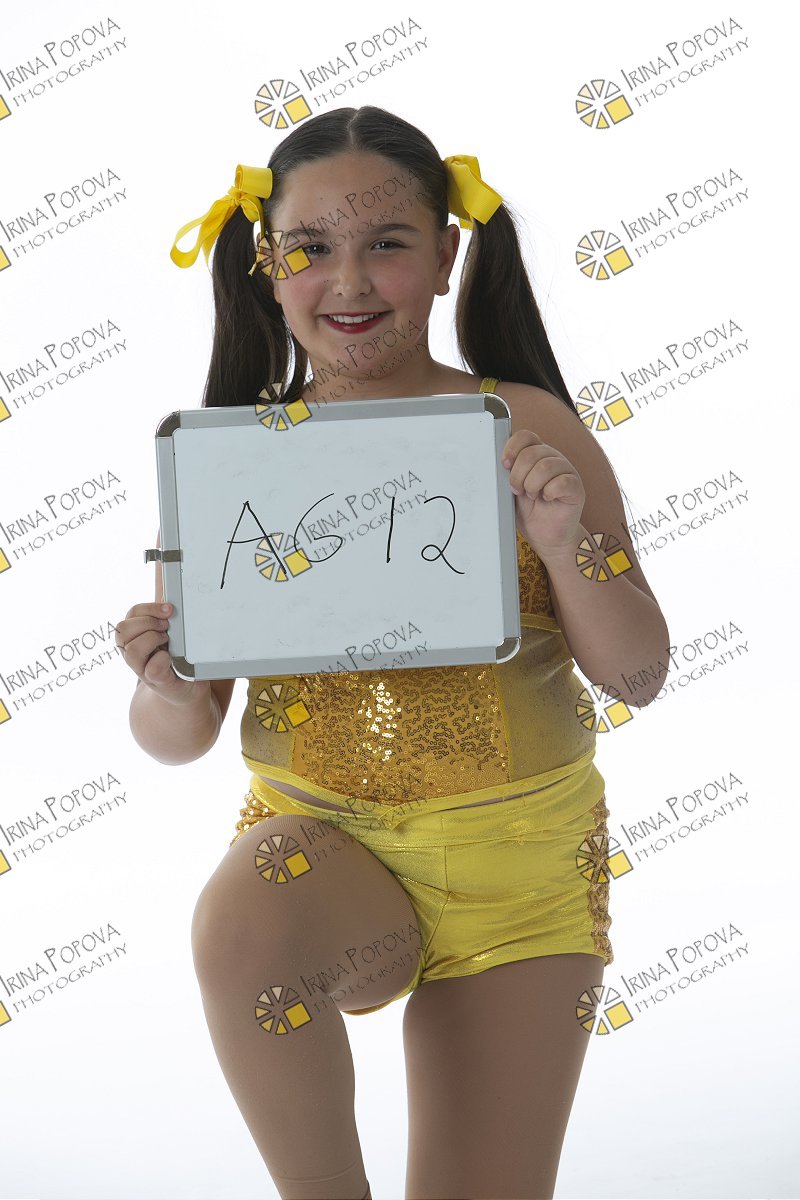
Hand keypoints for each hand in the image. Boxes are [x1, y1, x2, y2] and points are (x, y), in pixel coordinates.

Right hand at [115, 602, 209, 706]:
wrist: (189, 690)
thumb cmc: (180, 660)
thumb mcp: (174, 636)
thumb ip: (167, 620)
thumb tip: (169, 598)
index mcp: (137, 637)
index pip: (131, 614)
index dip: (149, 608)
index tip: (169, 610)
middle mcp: (133, 653)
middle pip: (123, 629)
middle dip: (148, 623)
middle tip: (167, 628)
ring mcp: (141, 669)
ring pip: (131, 649)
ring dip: (152, 640)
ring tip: (167, 642)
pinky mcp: (156, 682)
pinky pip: (152, 668)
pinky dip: (163, 660)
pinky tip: (172, 660)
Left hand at [501, 430, 584, 554]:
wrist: (545, 535)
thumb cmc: (530, 511)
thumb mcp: (512, 490)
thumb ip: (508, 474)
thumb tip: (498, 462)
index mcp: (536, 455)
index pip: (526, 436)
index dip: (512, 447)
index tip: (505, 464)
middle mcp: (553, 458)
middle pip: (532, 452)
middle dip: (518, 475)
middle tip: (518, 490)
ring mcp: (567, 471)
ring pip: (546, 466)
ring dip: (532, 485)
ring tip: (532, 496)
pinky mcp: (576, 487)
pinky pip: (562, 482)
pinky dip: (549, 492)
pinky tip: (547, 499)